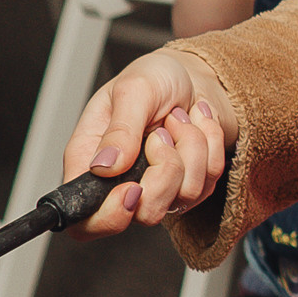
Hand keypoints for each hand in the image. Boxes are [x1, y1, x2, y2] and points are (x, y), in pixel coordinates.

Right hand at [62, 53, 238, 233]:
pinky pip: (210, 181)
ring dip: (191, 147)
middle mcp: (122, 183)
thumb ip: (119, 129)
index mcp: (91, 164)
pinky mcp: (190, 184)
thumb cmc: (156, 77)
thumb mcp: (133, 90)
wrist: (193, 75)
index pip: (87, 221)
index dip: (109, 217)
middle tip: (161, 134)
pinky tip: (196, 124)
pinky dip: (210, 145)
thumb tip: (103, 166)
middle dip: (166, 169)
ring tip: (178, 120)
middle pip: (146, 213)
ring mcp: (159, 188)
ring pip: (185, 196)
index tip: (133, 188)